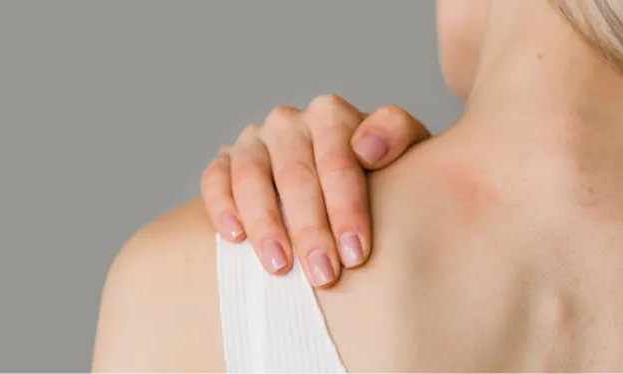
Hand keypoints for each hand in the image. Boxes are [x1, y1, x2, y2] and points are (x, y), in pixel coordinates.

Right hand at [201, 94, 430, 286]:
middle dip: (310, 228)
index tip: (357, 254)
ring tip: (280, 267)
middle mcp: (289, 122)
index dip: (347, 208)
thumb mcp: (408, 152)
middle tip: (324, 274)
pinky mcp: (226, 160)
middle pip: (295, 174)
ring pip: (251, 176)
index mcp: (331, 115)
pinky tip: (235, 238)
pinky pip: (215, 178)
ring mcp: (254, 140)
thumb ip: (398, 136)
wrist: (350, 183)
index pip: (338, 160)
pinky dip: (221, 206)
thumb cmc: (383, 175)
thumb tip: (366, 148)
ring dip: (265, 223)